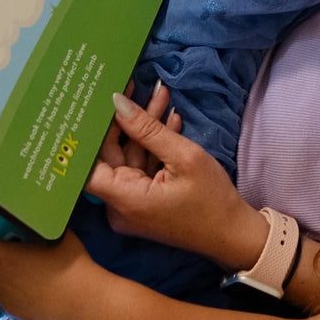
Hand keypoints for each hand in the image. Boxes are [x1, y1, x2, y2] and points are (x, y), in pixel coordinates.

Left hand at [0, 229, 100, 319]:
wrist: (82, 300)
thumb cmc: (71, 263)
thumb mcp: (57, 236)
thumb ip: (40, 228)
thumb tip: (37, 218)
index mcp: (8, 257)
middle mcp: (1, 279)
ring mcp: (6, 299)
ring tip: (3, 268)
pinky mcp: (14, 313)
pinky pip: (1, 299)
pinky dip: (3, 289)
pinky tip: (21, 285)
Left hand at [86, 93, 269, 270]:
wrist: (233, 233)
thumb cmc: (211, 198)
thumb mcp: (183, 156)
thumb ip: (147, 129)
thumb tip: (117, 102)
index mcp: (124, 198)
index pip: (87, 163)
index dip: (88, 132)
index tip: (96, 102)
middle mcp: (119, 205)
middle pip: (111, 155)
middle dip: (126, 119)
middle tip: (135, 86)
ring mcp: (131, 204)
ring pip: (130, 156)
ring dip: (145, 128)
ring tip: (162, 95)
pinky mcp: (144, 200)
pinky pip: (142, 167)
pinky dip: (154, 145)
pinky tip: (170, 120)